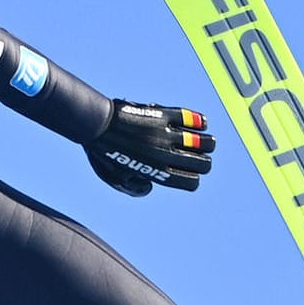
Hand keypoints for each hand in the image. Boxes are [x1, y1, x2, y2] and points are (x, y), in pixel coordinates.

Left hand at [84, 100, 215, 196]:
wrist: (95, 125)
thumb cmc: (103, 153)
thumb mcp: (116, 180)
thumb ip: (135, 189)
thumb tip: (152, 187)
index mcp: (156, 172)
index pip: (191, 182)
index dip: (194, 179)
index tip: (190, 173)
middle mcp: (165, 155)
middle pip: (203, 163)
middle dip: (205, 162)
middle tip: (199, 157)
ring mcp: (166, 134)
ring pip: (204, 142)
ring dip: (207, 143)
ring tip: (205, 141)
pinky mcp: (163, 114)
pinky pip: (190, 118)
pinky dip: (200, 121)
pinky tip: (202, 123)